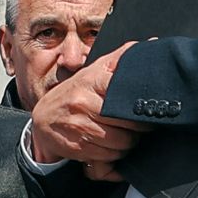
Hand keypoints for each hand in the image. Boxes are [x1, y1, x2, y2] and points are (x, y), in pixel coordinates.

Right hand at [24, 63, 138, 175]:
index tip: (146, 108)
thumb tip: (153, 42)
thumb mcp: (94, 71)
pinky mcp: (78, 146)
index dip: (141, 106)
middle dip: (139, 127)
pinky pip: (110, 155)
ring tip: (125, 135)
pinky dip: (115, 154)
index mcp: (91, 80)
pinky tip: (112, 145)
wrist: (44, 119)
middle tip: (138, 125)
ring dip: (129, 143)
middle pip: (128, 123)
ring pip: (121, 142)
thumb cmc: (75, 94)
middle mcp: (83, 102)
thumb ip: (121, 57)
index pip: (127, 94)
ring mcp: (79, 126)